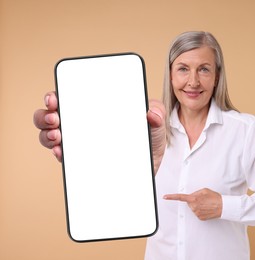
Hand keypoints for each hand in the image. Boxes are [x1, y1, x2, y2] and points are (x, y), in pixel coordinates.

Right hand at [33, 92, 166, 171]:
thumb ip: (157, 112)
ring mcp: (81, 143)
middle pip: (52, 116)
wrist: (151, 166)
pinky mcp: (82, 160)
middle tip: (55, 118)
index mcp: (98, 109)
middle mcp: (84, 124)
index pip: (70, 98)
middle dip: (45, 115)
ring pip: (50, 135)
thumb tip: (150, 113)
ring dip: (47, 134)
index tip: (54, 98)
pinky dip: (58, 153)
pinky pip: (63, 156)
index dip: (56, 96)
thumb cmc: (150, 138)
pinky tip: (61, 152)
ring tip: (58, 135)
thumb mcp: (156, 123)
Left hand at [164, 188, 222, 220]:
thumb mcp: (204, 190)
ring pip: (193, 208)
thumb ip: (195, 192)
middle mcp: (194, 207)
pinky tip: (207, 209)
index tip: (165, 197)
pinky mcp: (200, 218)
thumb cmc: (214, 197)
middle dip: (194, 200)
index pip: (180, 197)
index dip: (172, 197)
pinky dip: (201, 211)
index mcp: (194, 199)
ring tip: (206, 204)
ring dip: (198, 206)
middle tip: (203, 199)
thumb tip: (191, 196)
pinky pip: (197, 213)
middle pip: (189, 203)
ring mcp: (196, 213)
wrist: (223, 207)